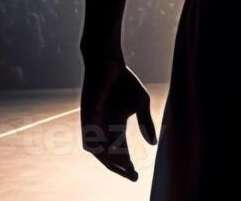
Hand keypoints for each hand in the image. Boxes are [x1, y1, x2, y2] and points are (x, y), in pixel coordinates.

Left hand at [80, 57, 157, 180]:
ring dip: (110, 162)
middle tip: (133, 176)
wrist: (107, 63)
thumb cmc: (124, 80)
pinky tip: (108, 157)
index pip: (122, 150)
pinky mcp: (86, 119)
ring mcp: (94, 125)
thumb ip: (146, 123)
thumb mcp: (141, 103)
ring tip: (123, 169)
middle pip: (111, 155)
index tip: (137, 175)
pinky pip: (89, 141)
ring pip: (99, 152)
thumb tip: (154, 144)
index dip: (129, 163)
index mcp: (117, 124)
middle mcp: (104, 128)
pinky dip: (98, 151)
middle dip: (121, 167)